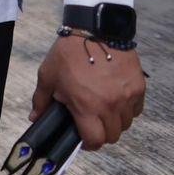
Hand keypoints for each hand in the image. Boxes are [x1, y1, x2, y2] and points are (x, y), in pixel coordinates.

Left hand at [30, 34, 145, 149]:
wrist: (94, 30)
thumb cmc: (69, 53)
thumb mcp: (48, 76)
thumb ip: (42, 100)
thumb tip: (35, 118)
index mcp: (87, 106)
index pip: (95, 140)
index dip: (88, 144)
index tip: (83, 139)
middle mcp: (110, 105)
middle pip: (113, 136)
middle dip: (101, 134)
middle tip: (92, 123)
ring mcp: (127, 97)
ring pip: (125, 124)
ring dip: (115, 121)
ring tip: (102, 109)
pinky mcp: (139, 87)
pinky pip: (136, 109)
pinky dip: (127, 109)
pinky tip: (115, 98)